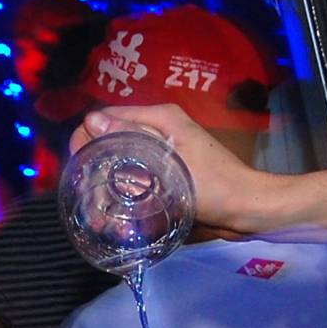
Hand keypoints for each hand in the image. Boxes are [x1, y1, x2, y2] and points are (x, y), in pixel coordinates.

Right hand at [69, 105, 259, 232]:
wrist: (248, 210)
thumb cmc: (216, 187)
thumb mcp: (172, 165)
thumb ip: (134, 142)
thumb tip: (92, 121)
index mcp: (161, 117)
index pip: (108, 117)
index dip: (87, 139)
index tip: (78, 168)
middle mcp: (160, 128)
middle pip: (112, 138)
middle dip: (94, 164)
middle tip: (86, 196)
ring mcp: (164, 149)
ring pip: (122, 158)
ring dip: (107, 181)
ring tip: (97, 210)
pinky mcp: (168, 171)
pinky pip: (137, 173)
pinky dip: (124, 189)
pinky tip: (116, 210)